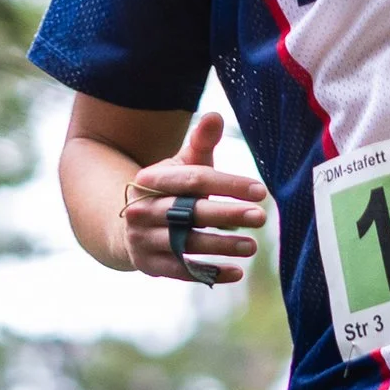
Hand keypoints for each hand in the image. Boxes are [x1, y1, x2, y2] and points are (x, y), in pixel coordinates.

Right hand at [122, 109, 268, 284]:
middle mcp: (143, 210)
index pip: (195, 180)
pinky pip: (182, 271)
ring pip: (186, 243)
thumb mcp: (181, 165)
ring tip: (252, 246)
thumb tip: (216, 116)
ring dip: (222, 246)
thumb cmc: (169, 191)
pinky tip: (237, 272)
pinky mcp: (150, 265)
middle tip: (261, 217)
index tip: (260, 191)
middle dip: (227, 215)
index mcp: (152, 180)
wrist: (128, 226)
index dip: (228, 185)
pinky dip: (209, 273)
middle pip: (190, 212)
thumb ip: (200, 143)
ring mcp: (144, 239)